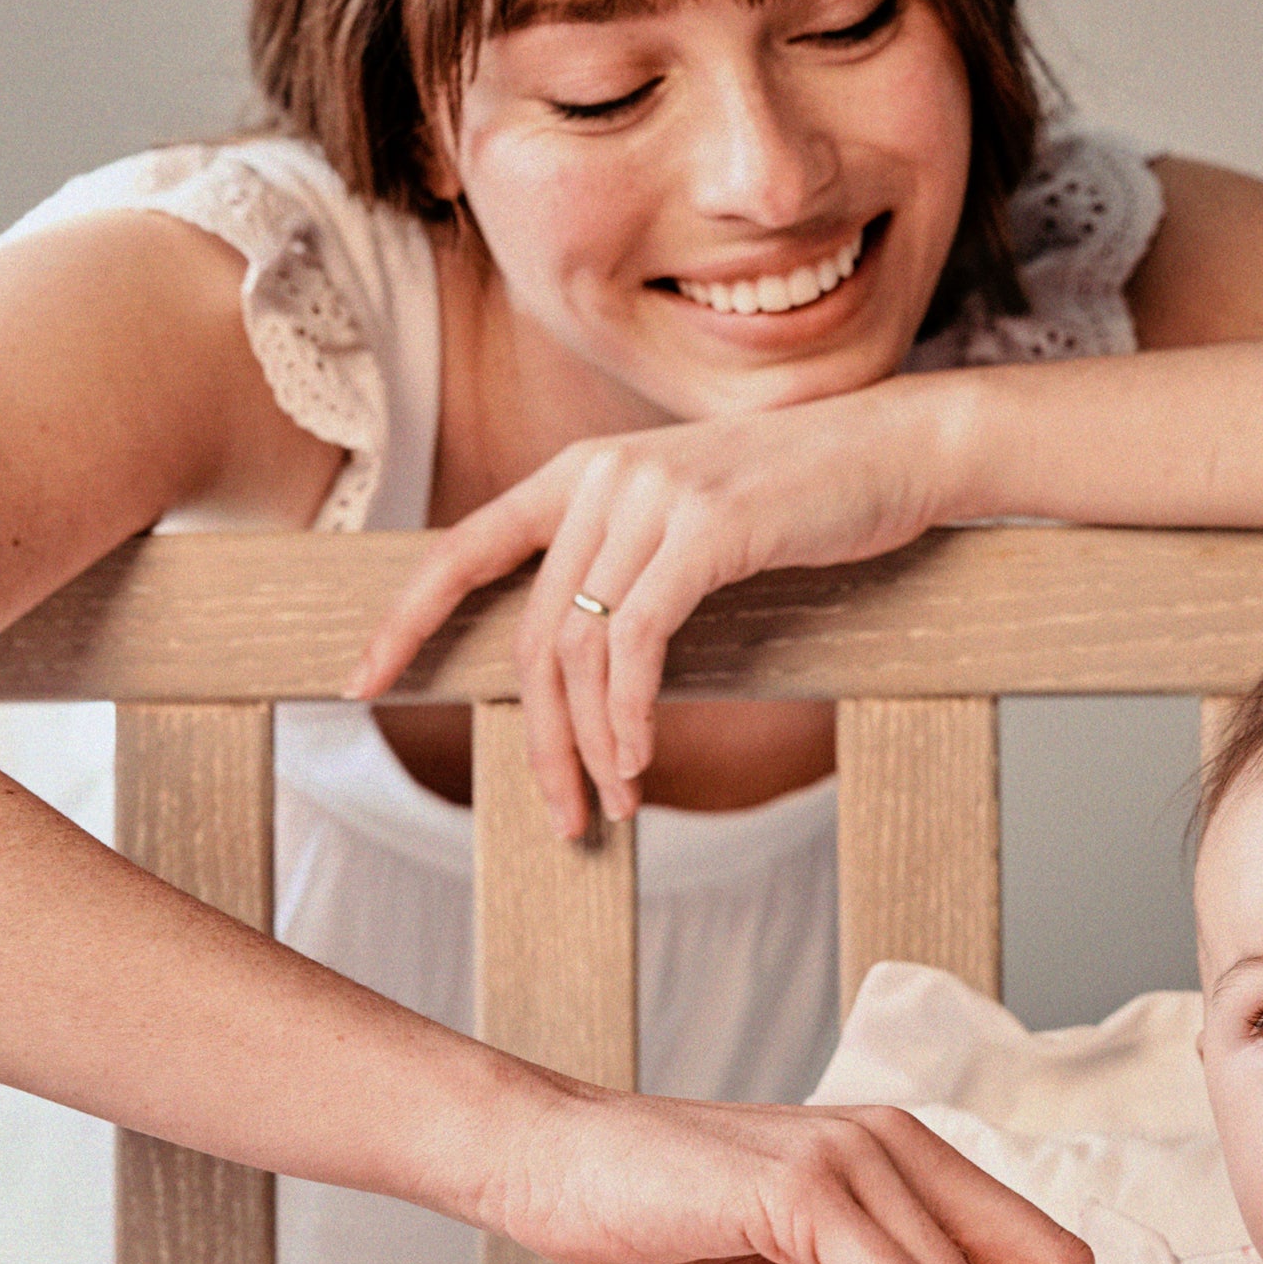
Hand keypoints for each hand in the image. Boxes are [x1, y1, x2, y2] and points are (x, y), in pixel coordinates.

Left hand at [343, 381, 956, 834]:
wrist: (901, 448)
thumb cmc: (807, 498)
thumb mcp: (694, 521)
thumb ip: (629, 562)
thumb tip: (585, 661)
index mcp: (583, 472)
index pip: (462, 548)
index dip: (403, 619)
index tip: (361, 682)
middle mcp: (603, 475)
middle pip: (532, 634)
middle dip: (540, 740)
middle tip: (560, 815)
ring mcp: (652, 497)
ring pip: (580, 649)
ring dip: (592, 746)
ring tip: (614, 805)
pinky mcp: (706, 529)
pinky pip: (637, 646)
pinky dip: (630, 716)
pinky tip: (641, 760)